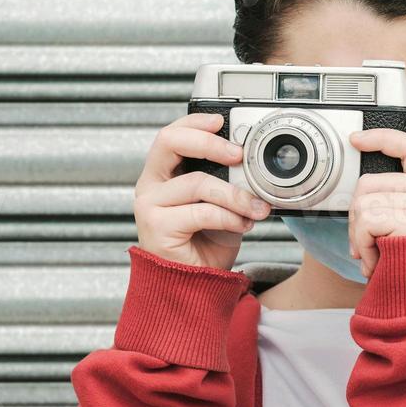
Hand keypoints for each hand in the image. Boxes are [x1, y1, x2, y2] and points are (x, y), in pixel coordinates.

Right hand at [133, 112, 272, 270]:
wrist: (195, 285)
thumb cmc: (207, 243)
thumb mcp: (221, 204)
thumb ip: (227, 181)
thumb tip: (253, 163)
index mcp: (163, 175)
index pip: (171, 135)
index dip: (194, 122)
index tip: (222, 120)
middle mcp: (151, 185)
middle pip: (169, 142)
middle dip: (209, 143)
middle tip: (239, 155)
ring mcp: (150, 205)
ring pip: (198, 183)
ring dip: (235, 195)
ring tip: (256, 208)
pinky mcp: (157, 227)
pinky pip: (202, 212)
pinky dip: (230, 217)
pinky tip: (243, 226)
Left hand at [347, 128, 405, 278]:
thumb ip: (394, 198)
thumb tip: (359, 190)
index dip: (382, 138)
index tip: (356, 140)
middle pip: (370, 182)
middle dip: (358, 215)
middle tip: (370, 241)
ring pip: (363, 203)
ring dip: (359, 235)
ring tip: (377, 253)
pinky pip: (366, 223)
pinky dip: (363, 245)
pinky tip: (378, 259)